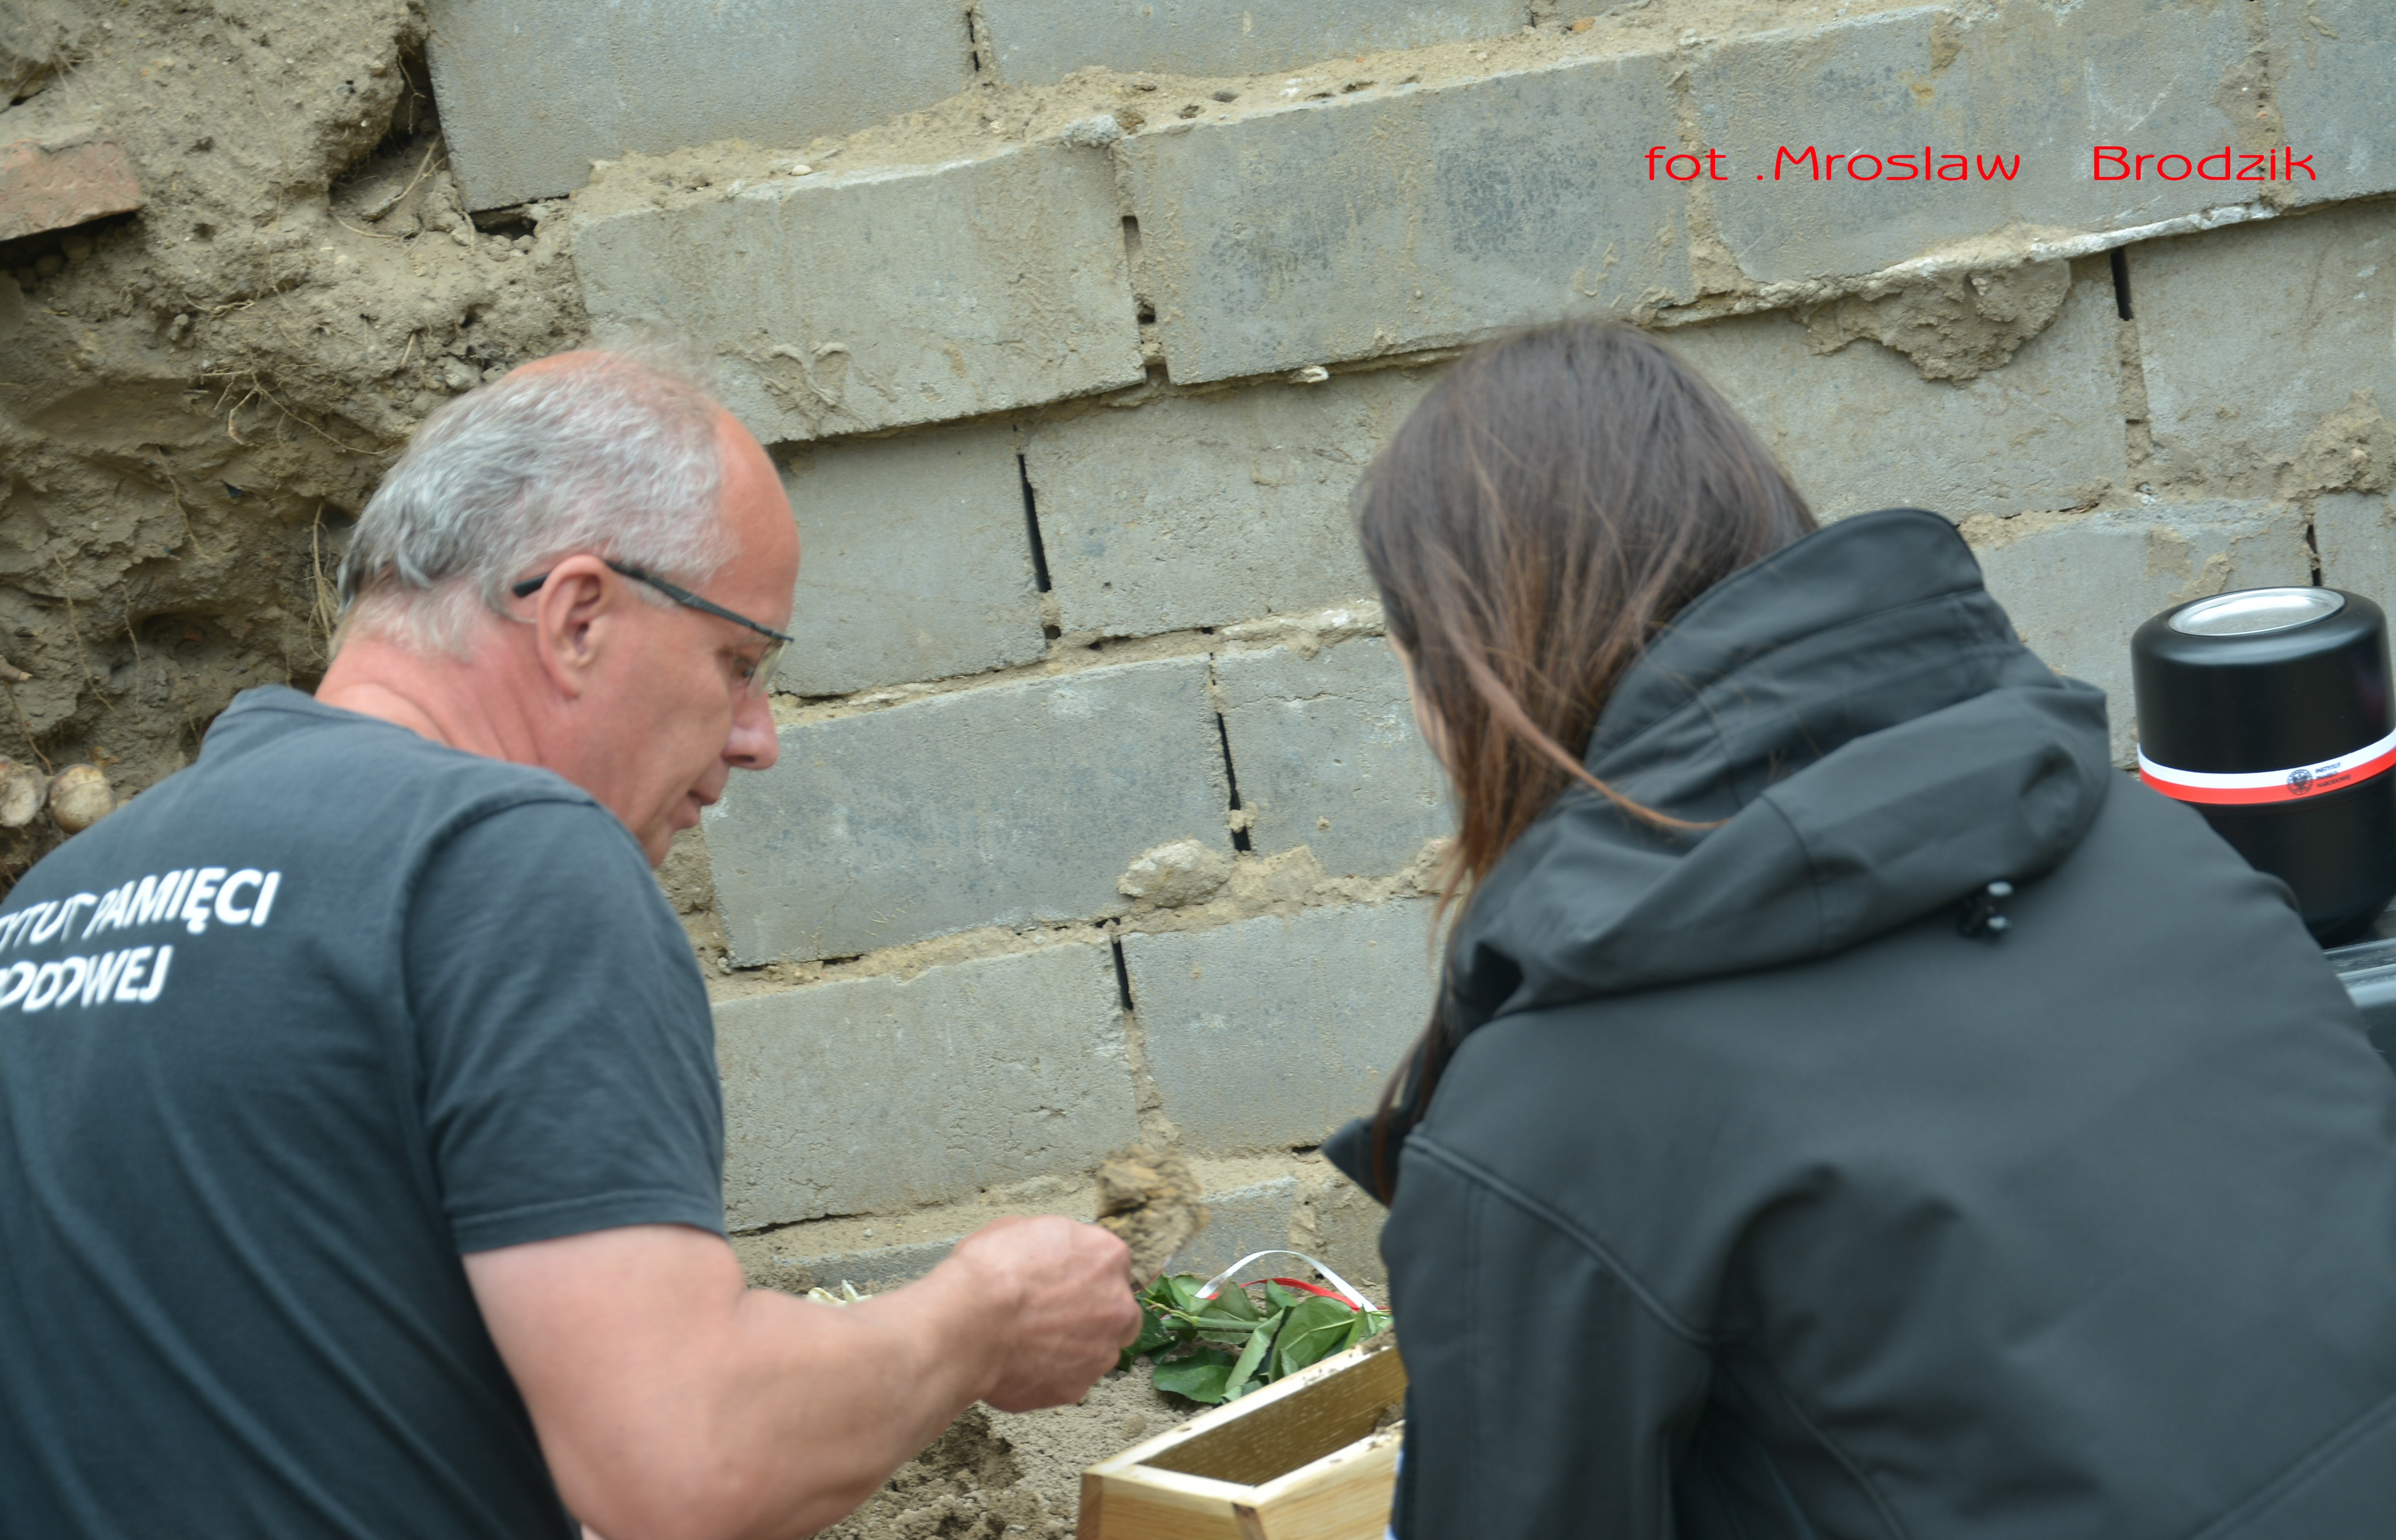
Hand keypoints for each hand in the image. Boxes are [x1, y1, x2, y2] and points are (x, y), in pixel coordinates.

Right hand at [943, 1215, 1143, 1412]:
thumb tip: (1048, 1255)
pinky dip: (1047, 1374)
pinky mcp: (1075, 1388)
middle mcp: (1117, 1306)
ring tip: (1028, 1341)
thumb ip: (1052, 1245)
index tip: (1060, 1281)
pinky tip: (1018, 1362)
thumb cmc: (990, 1272)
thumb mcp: (1020, 1229)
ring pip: (1096, 1350)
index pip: (1110, 1264)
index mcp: (1107, 1256)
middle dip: (1093, 1314)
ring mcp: (1100, 1352)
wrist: (967, 1324)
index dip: (1082, 1273)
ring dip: (1071, 1347)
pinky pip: (1067, 1380)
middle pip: (1117, 1311)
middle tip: (1052, 1314)